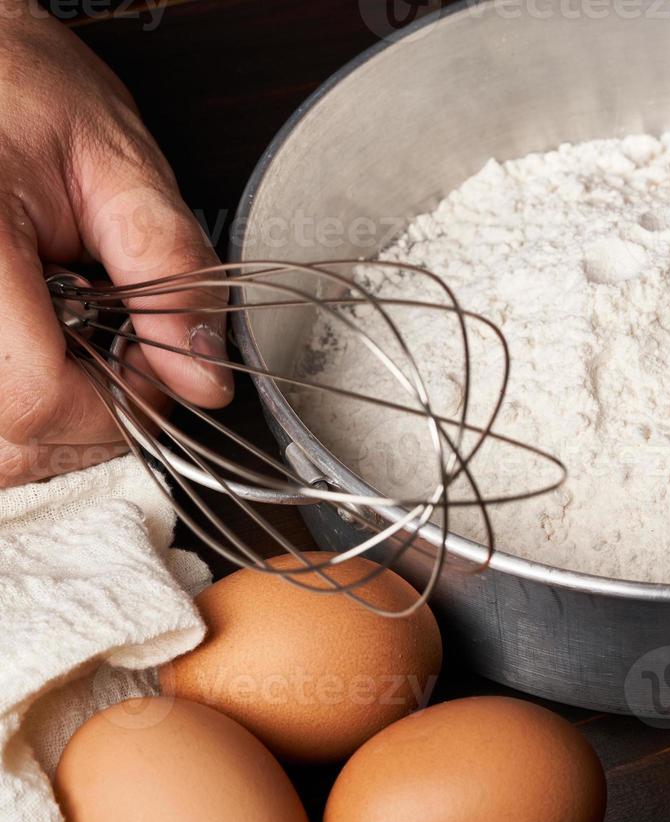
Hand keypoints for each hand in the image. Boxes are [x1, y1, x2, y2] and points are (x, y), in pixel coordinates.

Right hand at [0, 5, 230, 487]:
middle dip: (93, 419)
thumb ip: (171, 271)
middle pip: (12, 438)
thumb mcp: (118, 162)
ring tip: (79, 341)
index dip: (120, 406)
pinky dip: (24, 404)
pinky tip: (48, 346)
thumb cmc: (20, 87)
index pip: (37, 400)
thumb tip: (203, 374)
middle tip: (128, 355)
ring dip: (55, 418)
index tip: (159, 367)